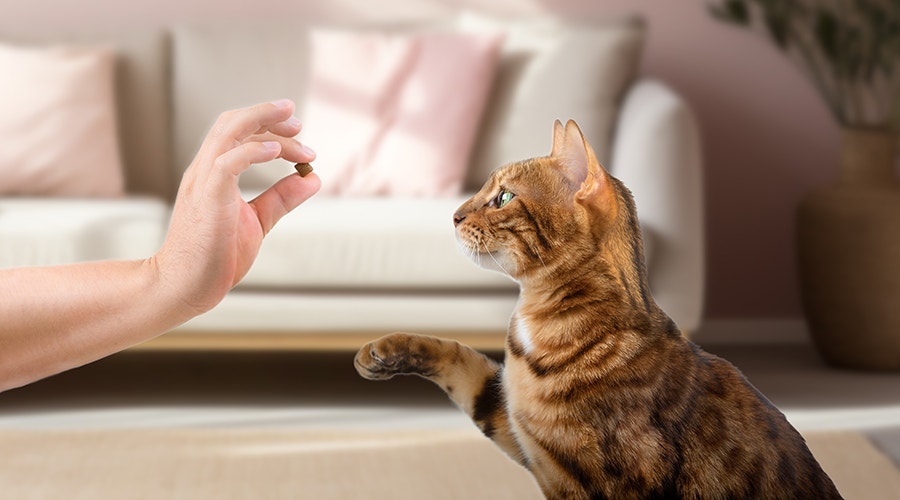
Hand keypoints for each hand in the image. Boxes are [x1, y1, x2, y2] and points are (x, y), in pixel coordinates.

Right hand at [152, 99, 319, 316]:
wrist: (185, 286)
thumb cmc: (215, 255)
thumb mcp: (257, 220)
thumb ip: (282, 198)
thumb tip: (312, 179)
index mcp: (213, 173)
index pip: (235, 131)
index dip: (266, 122)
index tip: (298, 131)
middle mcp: (204, 171)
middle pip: (231, 123)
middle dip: (267, 115)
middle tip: (299, 123)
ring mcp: (203, 183)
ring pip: (227, 134)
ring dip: (264, 124)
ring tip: (295, 129)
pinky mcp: (208, 200)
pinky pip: (226, 163)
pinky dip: (252, 152)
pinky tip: (276, 152)